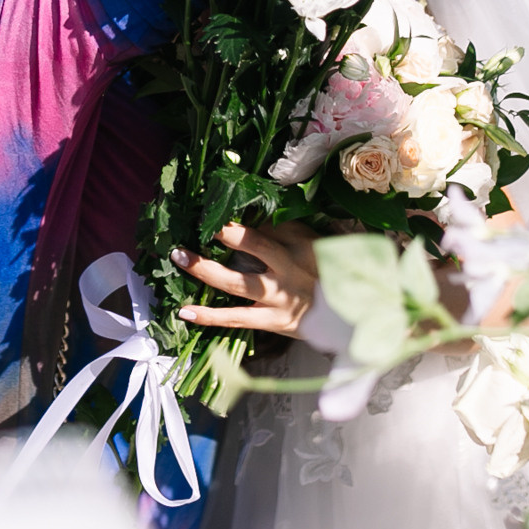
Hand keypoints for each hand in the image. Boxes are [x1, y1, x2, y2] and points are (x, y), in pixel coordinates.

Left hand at [174, 221, 319, 336]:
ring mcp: (280, 297)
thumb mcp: (312, 244)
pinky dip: (210, 316)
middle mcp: (290, 268)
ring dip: (205, 269)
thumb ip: (283, 230)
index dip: (239, 218)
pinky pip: (236, 318)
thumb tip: (249, 217)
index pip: (267, 224)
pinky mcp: (273, 321)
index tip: (214, 207)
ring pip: (238, 282)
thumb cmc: (324, 275)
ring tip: (179, 256)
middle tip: (196, 223)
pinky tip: (185, 311)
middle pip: (254, 244)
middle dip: (224, 233)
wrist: (348, 316)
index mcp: (300, 244)